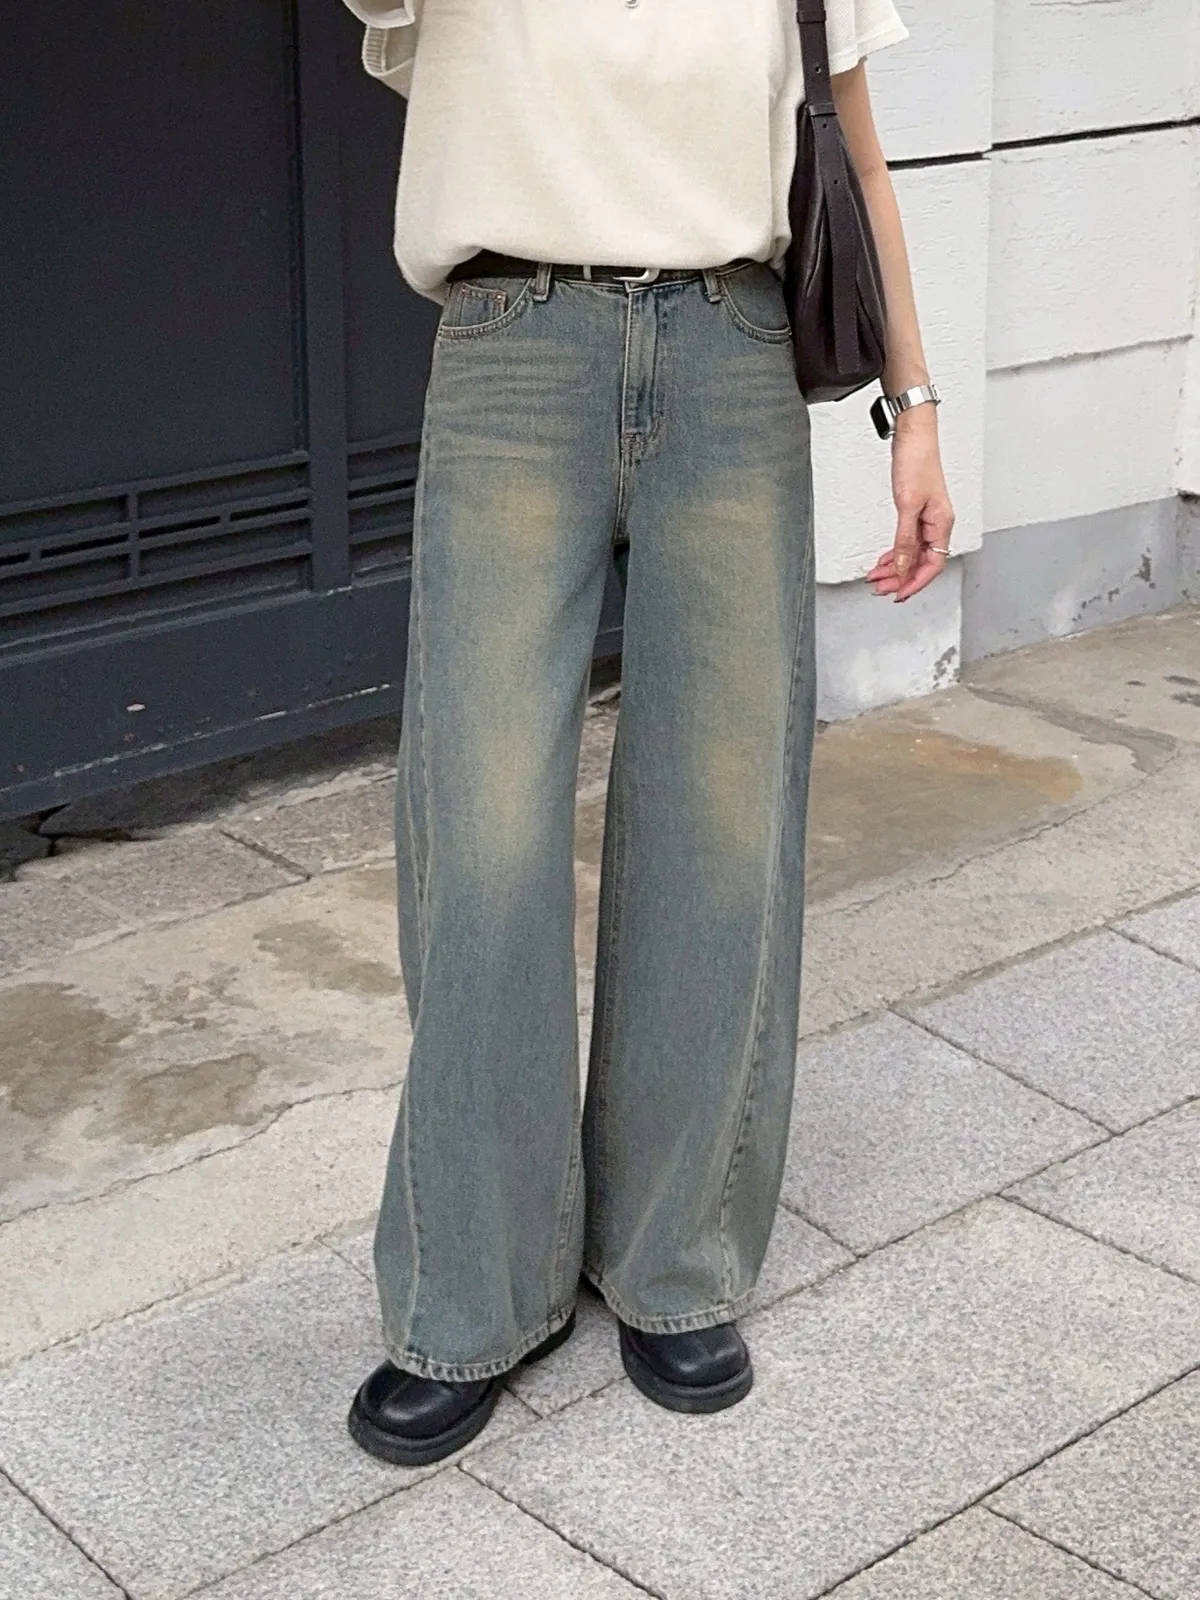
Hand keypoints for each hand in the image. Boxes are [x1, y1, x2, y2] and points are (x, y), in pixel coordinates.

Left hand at [865, 407, 955, 602]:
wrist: (914, 436)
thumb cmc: (917, 462)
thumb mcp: (907, 505)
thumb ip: (905, 539)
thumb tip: (902, 566)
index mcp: (942, 524)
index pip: (932, 566)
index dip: (915, 583)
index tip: (898, 594)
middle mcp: (937, 524)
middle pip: (921, 563)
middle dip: (900, 579)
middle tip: (880, 589)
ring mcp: (926, 519)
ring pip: (912, 554)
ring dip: (895, 568)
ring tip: (877, 578)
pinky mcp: (915, 512)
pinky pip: (907, 542)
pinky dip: (895, 553)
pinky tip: (885, 560)